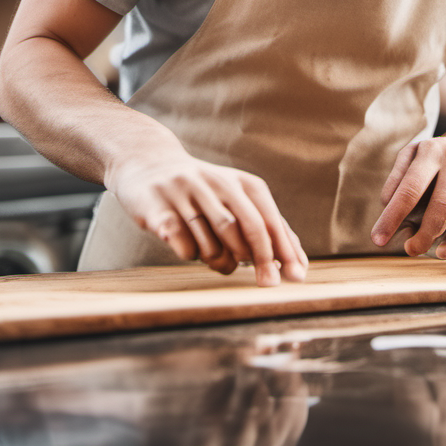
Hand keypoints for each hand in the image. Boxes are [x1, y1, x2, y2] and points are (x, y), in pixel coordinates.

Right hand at [109, 147, 308, 286]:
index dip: (284, 250)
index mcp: (241, 182)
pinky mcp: (159, 209)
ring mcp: (186, 194)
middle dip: (262, 260)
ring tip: (218, 259)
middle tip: (268, 284)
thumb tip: (297, 265)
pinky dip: (191, 254)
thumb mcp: (236, 198)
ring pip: (215, 242)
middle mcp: (216, 184)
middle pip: (247, 227)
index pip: (269, 219)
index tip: (296, 278)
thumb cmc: (203, 191)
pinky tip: (188, 246)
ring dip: (221, 261)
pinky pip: (183, 246)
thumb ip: (263, 227)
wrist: (148, 162)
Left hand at [369, 132, 445, 258]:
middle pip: (442, 205)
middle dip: (423, 234)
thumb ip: (396, 181)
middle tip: (408, 250)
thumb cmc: (428, 158)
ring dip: (442, 240)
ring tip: (421, 249)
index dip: (393, 216)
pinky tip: (443, 250)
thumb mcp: (408, 157)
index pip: (410, 188)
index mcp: (431, 151)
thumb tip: (387, 208)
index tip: (378, 239)